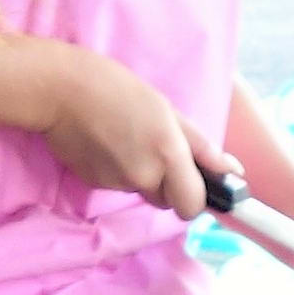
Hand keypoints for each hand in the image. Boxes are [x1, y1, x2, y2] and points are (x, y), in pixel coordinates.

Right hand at [40, 46, 228, 219]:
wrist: (60, 90)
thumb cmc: (117, 89)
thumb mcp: (167, 110)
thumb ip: (202, 147)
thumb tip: (233, 172)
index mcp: (168, 154)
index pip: (193, 205)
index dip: (196, 198)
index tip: (195, 184)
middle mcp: (144, 175)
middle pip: (168, 201)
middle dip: (169, 185)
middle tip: (156, 150)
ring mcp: (116, 183)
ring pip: (142, 190)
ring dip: (142, 174)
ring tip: (126, 137)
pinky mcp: (94, 183)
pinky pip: (118, 184)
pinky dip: (117, 169)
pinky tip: (107, 142)